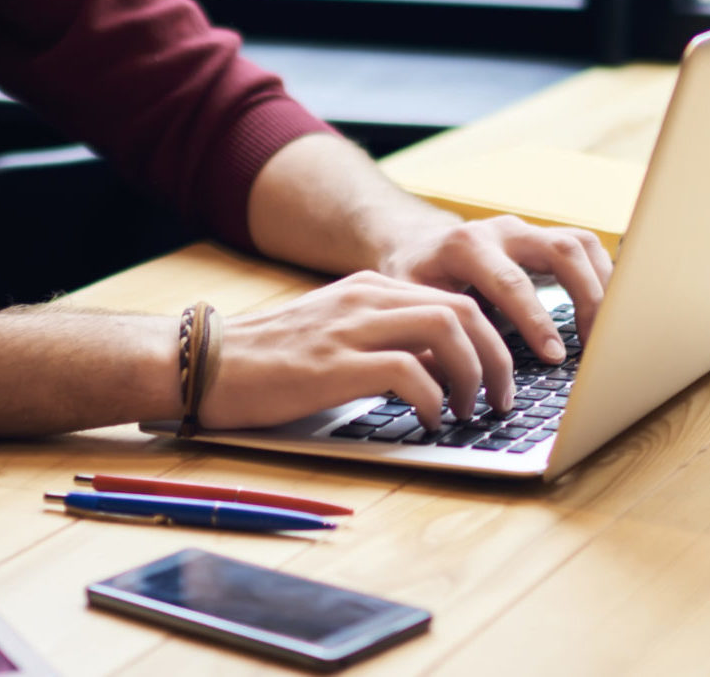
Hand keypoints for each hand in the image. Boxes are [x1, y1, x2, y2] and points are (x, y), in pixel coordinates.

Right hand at [198, 270, 518, 431]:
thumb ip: (382, 340)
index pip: (454, 298)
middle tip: (502, 399)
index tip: (500, 377)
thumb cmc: (269, 362)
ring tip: (471, 411)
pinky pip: (409, 371)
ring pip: (447, 330)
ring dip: (474, 375)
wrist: (207, 363)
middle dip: (497, 357)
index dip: (490, 340)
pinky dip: (433, 398)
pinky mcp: (335, 364)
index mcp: (368, 289)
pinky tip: (429, 421)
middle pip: (463, 310)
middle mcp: (365, 298)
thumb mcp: (335, 335)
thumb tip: (439, 369)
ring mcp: (350, 328)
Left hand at [383, 212, 611, 386]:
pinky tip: (609, 313)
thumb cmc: (413, 281)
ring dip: (602, 286)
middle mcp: (501, 231)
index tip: (555, 357)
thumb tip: (453, 380)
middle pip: (560, 251)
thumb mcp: (408, 304)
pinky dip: (603, 277)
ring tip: (611, 332)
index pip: (511, 282)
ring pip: (579, 245)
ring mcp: (525, 232)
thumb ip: (428, 335)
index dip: (536, 321)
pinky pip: (584, 248)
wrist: (414, 244)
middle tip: (597, 346)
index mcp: (465, 245)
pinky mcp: (542, 240)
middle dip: (586, 298)